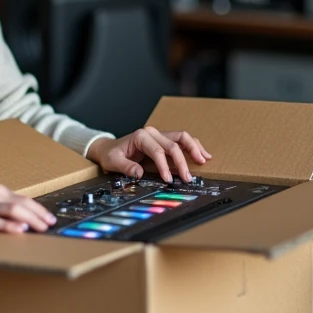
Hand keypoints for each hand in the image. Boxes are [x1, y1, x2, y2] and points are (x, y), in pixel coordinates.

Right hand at [0, 180, 55, 232]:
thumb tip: (19, 215)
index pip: (23, 199)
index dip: (39, 209)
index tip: (50, 218)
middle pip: (22, 204)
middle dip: (39, 215)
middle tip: (50, 226)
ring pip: (12, 211)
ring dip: (30, 220)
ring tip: (41, 228)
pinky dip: (8, 226)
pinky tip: (18, 230)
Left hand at [87, 127, 211, 182]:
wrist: (109, 148)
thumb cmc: (111, 154)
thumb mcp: (113, 161)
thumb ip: (126, 167)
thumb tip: (139, 173)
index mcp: (141, 136)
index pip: (158, 151)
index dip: (165, 166)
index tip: (169, 180)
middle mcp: (152, 132)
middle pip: (174, 143)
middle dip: (182, 161)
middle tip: (188, 177)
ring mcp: (160, 134)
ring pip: (182, 138)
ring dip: (194, 149)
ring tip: (203, 161)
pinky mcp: (164, 140)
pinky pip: (182, 141)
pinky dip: (193, 147)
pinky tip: (203, 155)